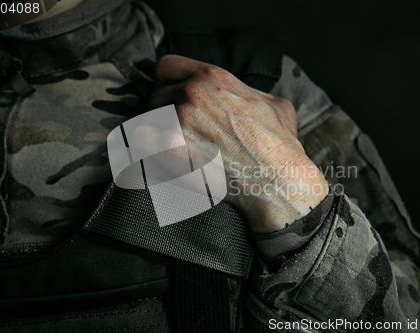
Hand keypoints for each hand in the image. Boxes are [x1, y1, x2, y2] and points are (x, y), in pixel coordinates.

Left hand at [133, 55, 327, 231]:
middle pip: (156, 96)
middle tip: (180, 131)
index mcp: (213, 77)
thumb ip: (249, 93)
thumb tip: (244, 95)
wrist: (278, 180)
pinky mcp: (169, 149)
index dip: (167, 82)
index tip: (171, 97)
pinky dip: (145, 147)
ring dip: (158, 132)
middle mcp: (192, 93)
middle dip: (164, 112)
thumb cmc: (280, 144)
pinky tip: (158, 155)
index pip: (166, 66)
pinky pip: (139, 139)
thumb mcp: (274, 103)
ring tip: (177, 148)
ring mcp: (179, 120)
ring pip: (148, 119)